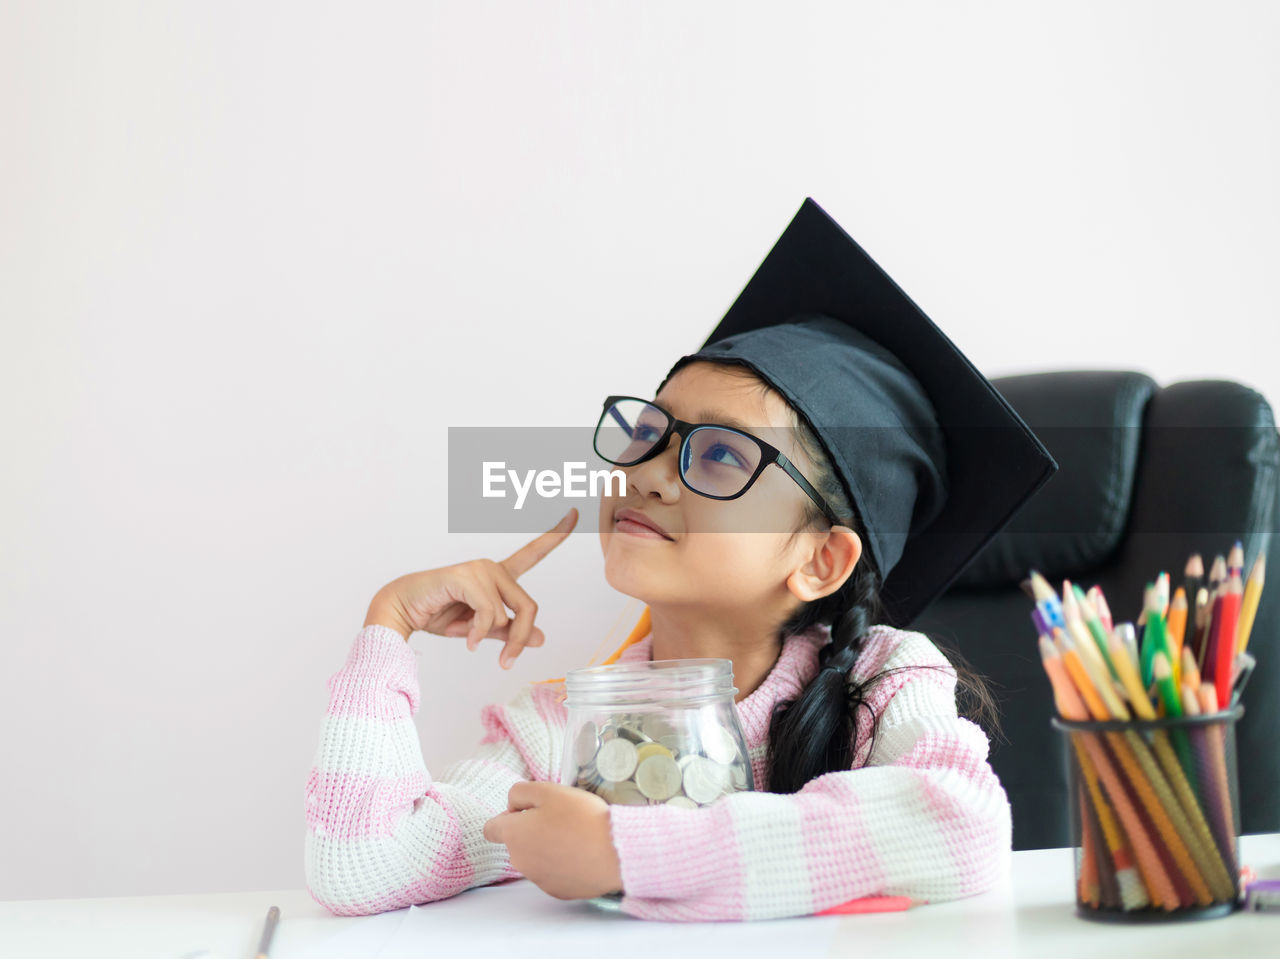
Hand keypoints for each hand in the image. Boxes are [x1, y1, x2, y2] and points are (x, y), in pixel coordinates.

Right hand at [369, 508, 577, 667]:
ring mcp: (480, 570)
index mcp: (498, 576)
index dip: (555, 534)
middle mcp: (492, 568)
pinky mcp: (466, 577)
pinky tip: (464, 637)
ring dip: (492, 637)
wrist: (402, 611)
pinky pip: (488, 613)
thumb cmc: (438, 614)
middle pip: (529, 608)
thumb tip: (541, 639)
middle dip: (519, 639)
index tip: (575, 512)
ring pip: (508, 614)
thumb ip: (508, 631)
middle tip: (506, 662)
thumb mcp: (481, 629)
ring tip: (471, 641)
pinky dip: (478, 633)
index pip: (533, 553)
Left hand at [482, 782, 623, 899]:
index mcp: (514, 834)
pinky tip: (580, 855)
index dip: (507, 817)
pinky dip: (560, 864)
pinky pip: (551, 873)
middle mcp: (519, 861)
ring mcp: (537, 879)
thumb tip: (512, 806)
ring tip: (573, 837)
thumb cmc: (581, 817)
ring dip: (545, 848)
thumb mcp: (549, 790)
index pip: (490, 829)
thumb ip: (520, 792)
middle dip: (530, 831)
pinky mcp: (556, 891)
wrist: (614, 853)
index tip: (529, 812)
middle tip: (559, 820)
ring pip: (534, 858)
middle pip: (516, 843)